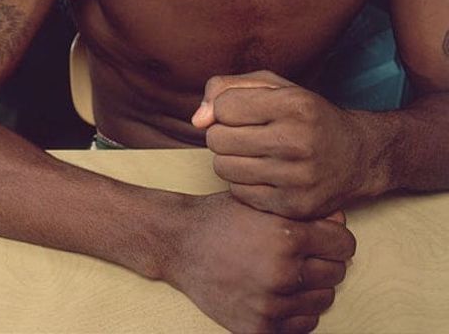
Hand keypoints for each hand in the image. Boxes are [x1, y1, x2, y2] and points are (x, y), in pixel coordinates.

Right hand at [167, 191, 355, 333]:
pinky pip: (304, 325)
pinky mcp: (259, 328)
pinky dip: (298, 310)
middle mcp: (281, 272)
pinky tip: (280, 292)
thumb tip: (341, 220)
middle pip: (337, 273)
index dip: (335, 237)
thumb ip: (303, 210)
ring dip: (312, 286)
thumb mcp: (261, 202)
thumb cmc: (221, 218)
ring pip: (323, 300)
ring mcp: (271, 304)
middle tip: (305, 254)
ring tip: (289, 271)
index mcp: (285, 236)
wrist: (179, 243)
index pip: (344, 244)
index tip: (325, 237)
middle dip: (325, 260)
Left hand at [191, 71, 364, 218]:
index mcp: (293, 105)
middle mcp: (297, 141)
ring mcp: (297, 178)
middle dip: (221, 134)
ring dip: (228, 158)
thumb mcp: (273, 86)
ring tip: (248, 152)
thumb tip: (197, 120)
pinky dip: (242, 182)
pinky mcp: (294, 207)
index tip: (240, 112)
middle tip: (241, 134)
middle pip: (218, 139)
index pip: (224, 107)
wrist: (358, 156)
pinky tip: (261, 173)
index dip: (224, 108)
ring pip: (223, 168)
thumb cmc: (306, 115)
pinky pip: (239, 193)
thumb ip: (226, 88)